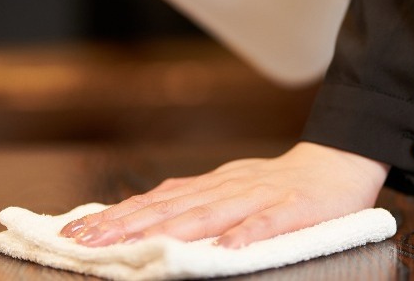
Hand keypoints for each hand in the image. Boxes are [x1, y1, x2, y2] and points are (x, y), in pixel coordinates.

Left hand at [59, 142, 389, 247]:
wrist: (336, 163)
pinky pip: (268, 223)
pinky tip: (226, 249)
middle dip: (126, 226)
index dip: (116, 216)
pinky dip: (247, 234)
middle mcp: (227, 187)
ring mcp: (259, 196)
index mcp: (210, 184)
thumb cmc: (278, 183)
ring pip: (208, 213)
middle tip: (87, 242)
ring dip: (170, 230)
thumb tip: (142, 212)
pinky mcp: (294, 208)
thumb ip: (191, 200)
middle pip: (171, 208)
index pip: (155, 200)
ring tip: (136, 248)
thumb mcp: (228, 187)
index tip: (78, 232)